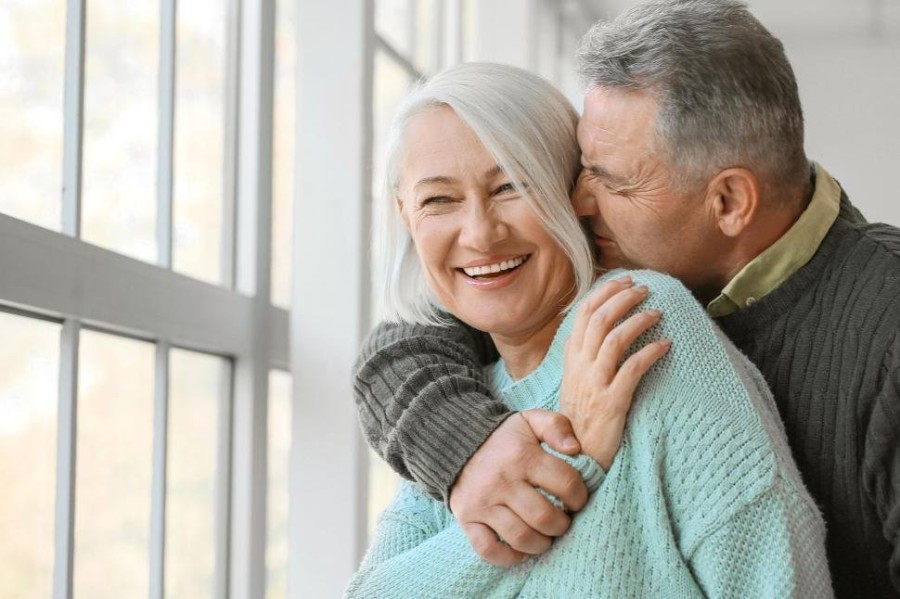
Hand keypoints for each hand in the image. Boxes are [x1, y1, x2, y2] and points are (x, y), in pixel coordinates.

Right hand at [449, 410, 587, 566]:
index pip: (566, 483)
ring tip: (545, 536)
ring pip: (521, 538)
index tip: (576, 500)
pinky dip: (509, 557)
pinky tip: (521, 549)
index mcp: (522, 456)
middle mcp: (502, 481)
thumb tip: (575, 449)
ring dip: (541, 543)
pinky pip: (489, 549)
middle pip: (545, 517)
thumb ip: (557, 426)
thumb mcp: (530, 421)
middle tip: (562, 521)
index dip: (579, 496)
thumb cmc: (503, 438)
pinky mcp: (467, 519)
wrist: (454, 442)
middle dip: (562, 525)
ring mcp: (483, 503)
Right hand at [561, 276, 670, 467]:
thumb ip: (583, 357)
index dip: (604, 293)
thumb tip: (596, 330)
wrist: (575, 456)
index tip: (624, 280)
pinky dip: (650, 353)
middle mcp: (580, 368)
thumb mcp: (574, 383)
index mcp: (571, 360)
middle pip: (598, 320)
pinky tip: (666, 345)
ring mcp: (594, 385)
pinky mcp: (611, 402)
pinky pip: (631, 369)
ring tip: (657, 313)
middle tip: (644, 289)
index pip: (583, 314)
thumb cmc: (580, 419)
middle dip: (622, 298)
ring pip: (613, 339)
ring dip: (637, 321)